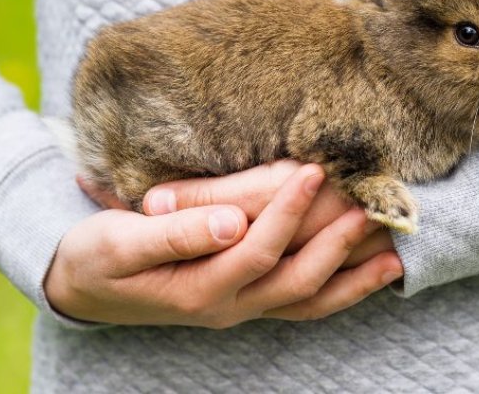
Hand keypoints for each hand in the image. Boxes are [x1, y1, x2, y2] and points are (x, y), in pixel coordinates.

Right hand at [46, 165, 402, 326]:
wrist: (82, 286)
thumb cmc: (97, 258)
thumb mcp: (119, 242)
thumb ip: (175, 233)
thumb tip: (230, 223)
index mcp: (198, 290)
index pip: (257, 251)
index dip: (287, 213)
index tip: (313, 171)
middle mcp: (228, 306)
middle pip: (297, 279)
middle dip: (338, 242)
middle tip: (374, 204)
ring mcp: (241, 307)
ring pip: (309, 298)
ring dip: (352, 276)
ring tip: (395, 249)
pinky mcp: (246, 300)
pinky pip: (303, 302)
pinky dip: (342, 289)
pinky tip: (372, 270)